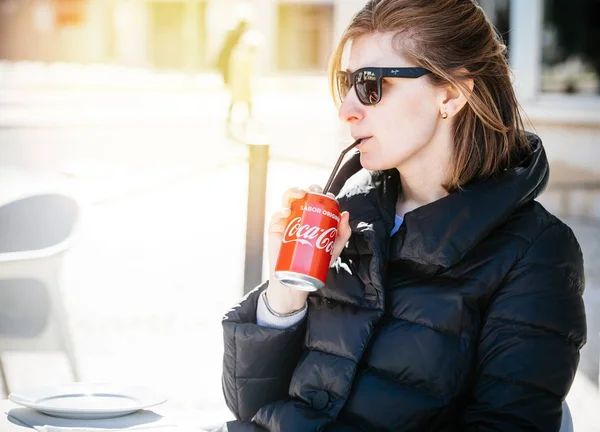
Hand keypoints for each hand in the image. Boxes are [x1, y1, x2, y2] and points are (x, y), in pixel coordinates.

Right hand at [266, 185, 351, 313]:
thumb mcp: (333, 249)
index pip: (317, 200)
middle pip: (302, 195)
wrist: (296, 280)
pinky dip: (280, 211)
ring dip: (293, 191)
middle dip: (309, 189)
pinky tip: (287, 212)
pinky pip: (276, 216)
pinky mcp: (275, 229)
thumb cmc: (314, 263)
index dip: (323, 194)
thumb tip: (345, 214)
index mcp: (312, 216)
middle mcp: (299, 215)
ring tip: (301, 194)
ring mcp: (286, 221)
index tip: (330, 197)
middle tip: (315, 192)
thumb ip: (342, 234)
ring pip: (287, 200)